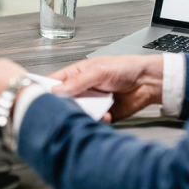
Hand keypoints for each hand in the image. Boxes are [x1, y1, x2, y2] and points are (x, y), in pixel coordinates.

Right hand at [47, 55, 163, 122]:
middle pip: (65, 101)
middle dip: (66, 105)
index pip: (55, 82)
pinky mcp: (103, 114)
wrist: (148, 82)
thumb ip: (78, 81)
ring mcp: (92, 102)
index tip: (41, 97)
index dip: (46, 89)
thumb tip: (57, 89)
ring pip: (79, 113)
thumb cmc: (125, 68)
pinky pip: (94, 121)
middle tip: (70, 107)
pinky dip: (99, 120)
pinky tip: (106, 114)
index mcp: (77, 74)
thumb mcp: (98, 71)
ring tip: (93, 109)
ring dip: (84, 114)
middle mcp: (83, 89)